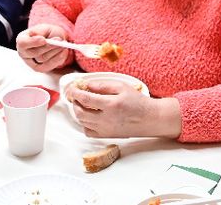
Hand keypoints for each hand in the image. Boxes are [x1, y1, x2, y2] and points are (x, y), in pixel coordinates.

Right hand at [16, 24, 72, 71]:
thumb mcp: (45, 28)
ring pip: (43, 59)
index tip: (44, 39)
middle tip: (59, 40)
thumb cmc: (46, 32)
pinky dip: (58, 59)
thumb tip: (47, 41)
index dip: (33, 42)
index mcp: (22, 39)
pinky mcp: (39, 68)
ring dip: (55, 51)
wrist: (51, 39)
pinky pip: (48, 66)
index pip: (23, 43)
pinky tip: (64, 52)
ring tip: (63, 44)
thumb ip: (44, 33)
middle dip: (49, 47)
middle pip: (35, 52)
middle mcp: (23, 52)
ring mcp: (30, 62)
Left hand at [65, 80, 181, 138]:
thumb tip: (86, 85)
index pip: (85, 99)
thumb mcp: (122, 87)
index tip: (71, 88)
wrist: (149, 119)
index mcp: (110, 105)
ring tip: (82, 103)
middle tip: (76, 95)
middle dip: (74, 102)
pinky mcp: (106, 136)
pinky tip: (90, 116)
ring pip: (82, 122)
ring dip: (78, 112)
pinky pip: (88, 132)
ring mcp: (105, 130)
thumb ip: (103, 85)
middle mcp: (106, 119)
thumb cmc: (138, 101)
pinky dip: (84, 123)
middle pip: (80, 112)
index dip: (75, 93)